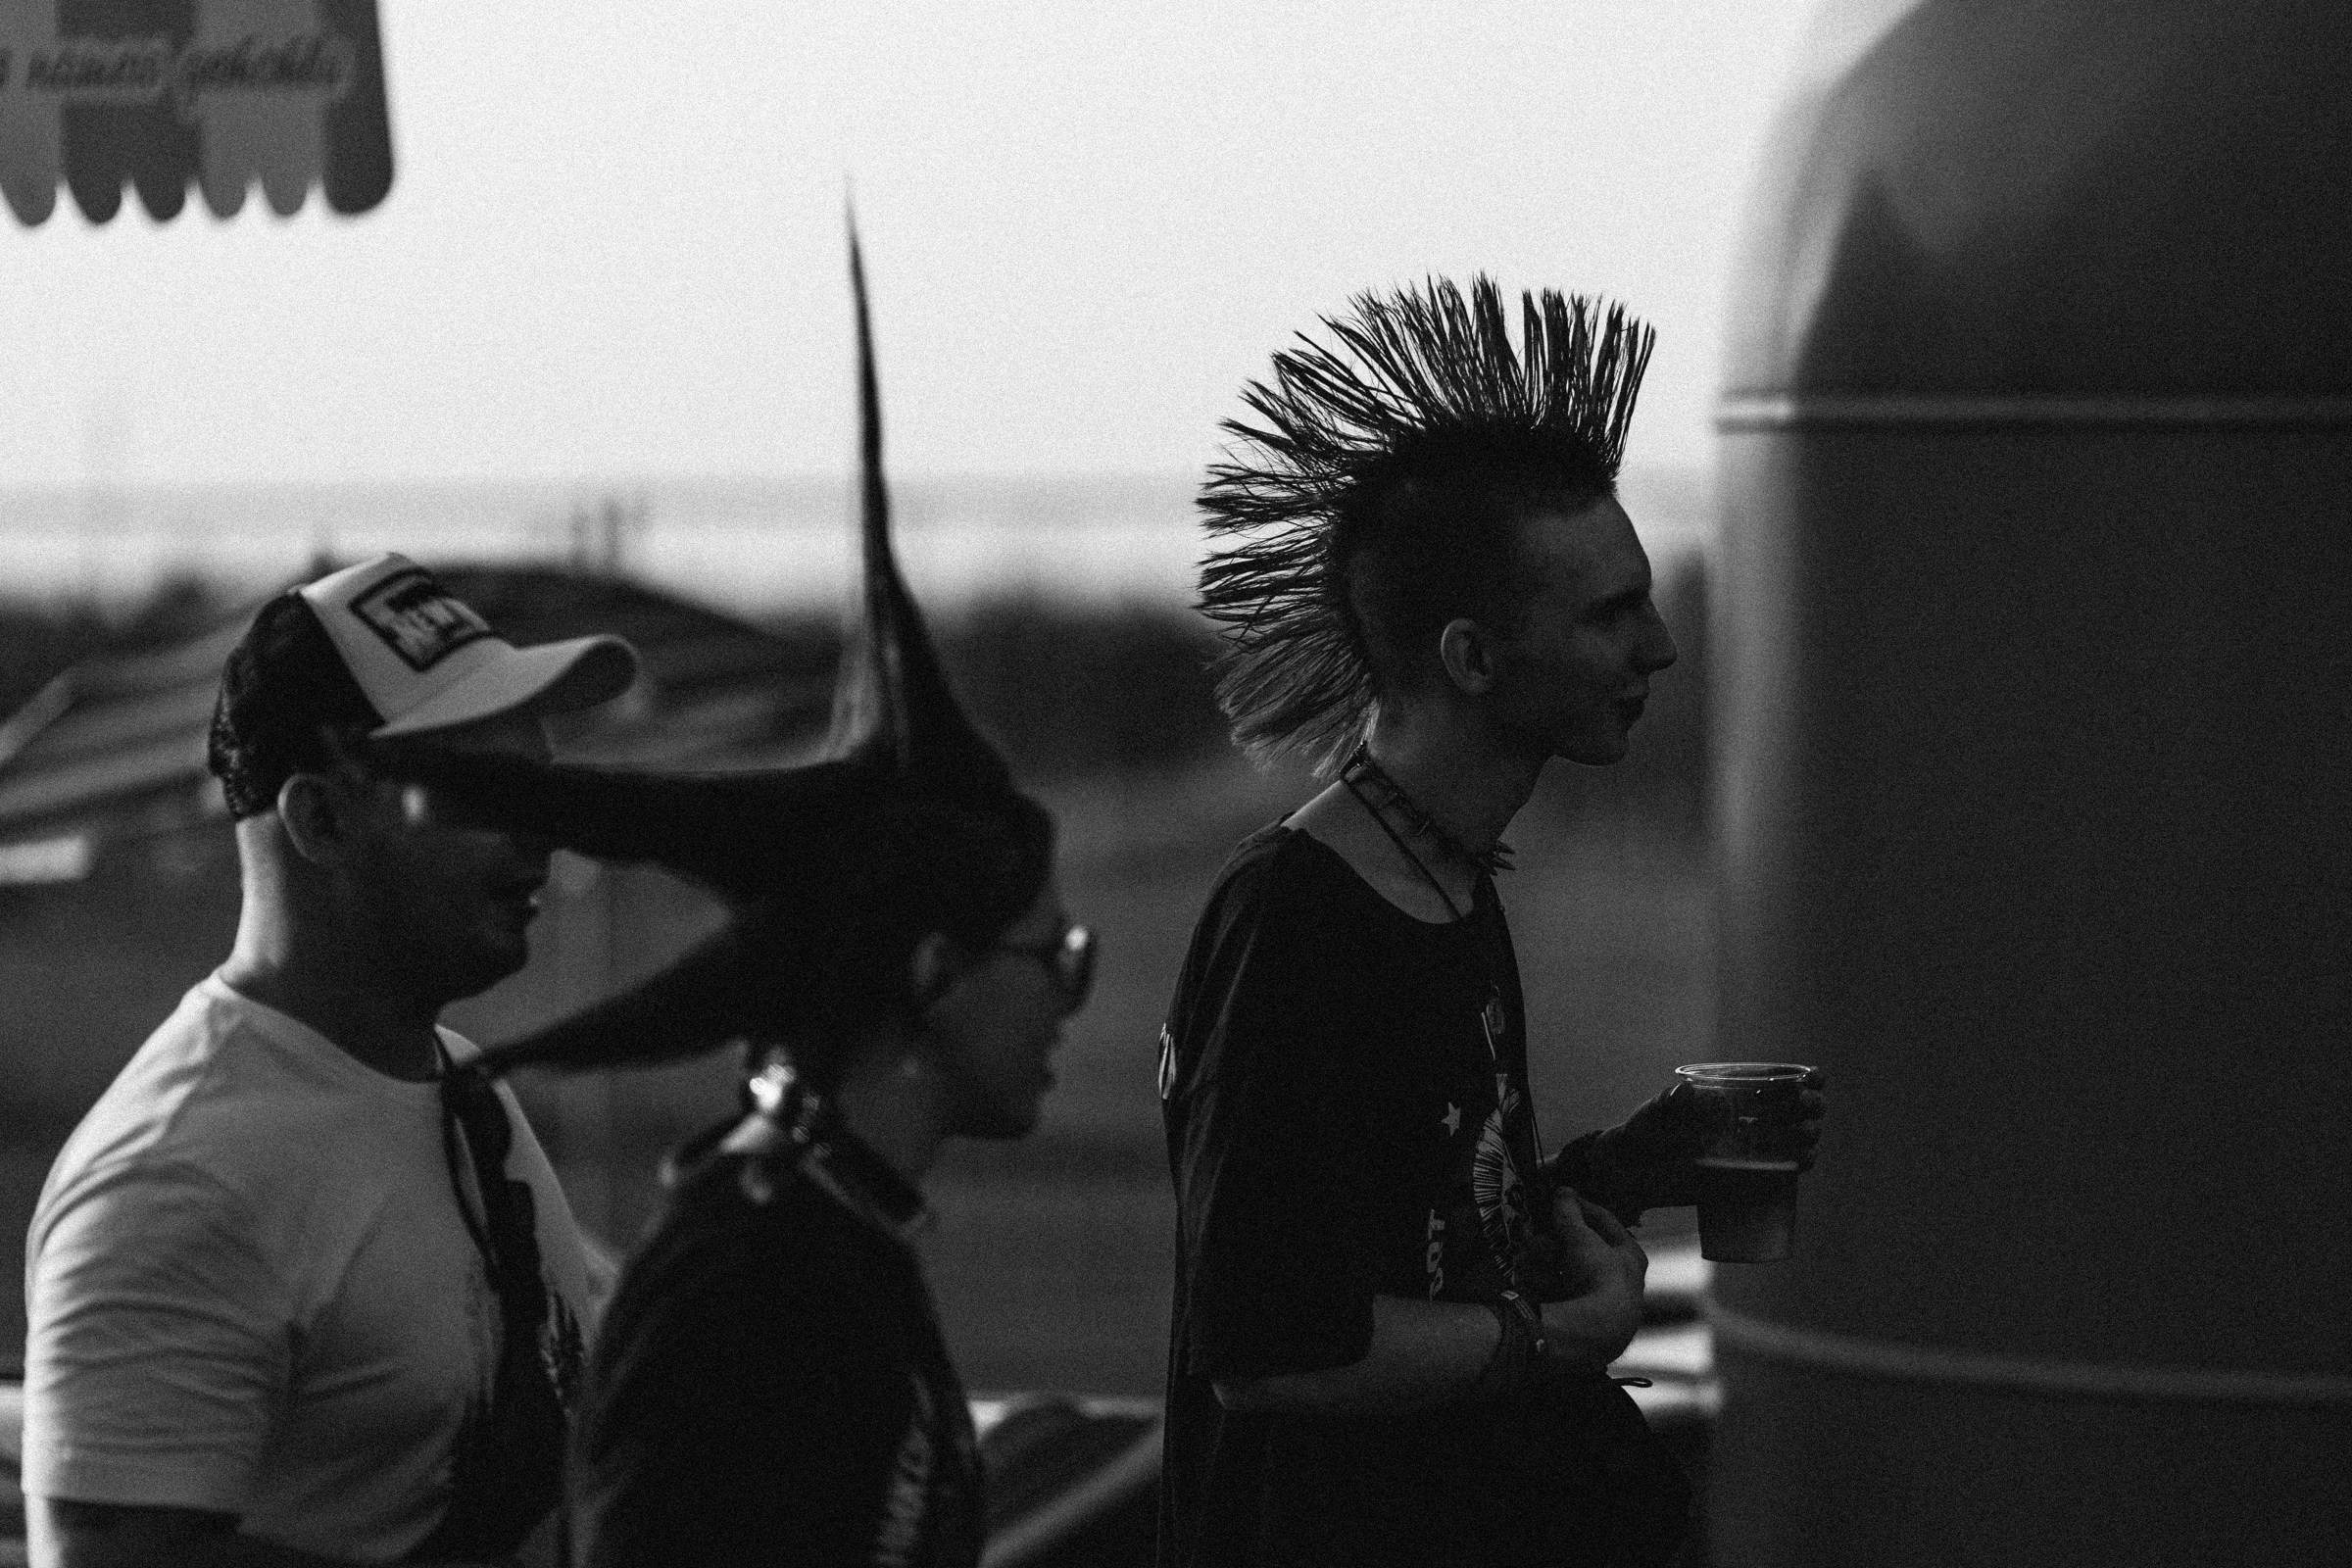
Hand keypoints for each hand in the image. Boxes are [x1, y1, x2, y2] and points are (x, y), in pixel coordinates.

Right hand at [1538, 1192, 1646, 1368]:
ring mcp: (1601, 1303)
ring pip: (1568, 1271)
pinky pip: (1559, 1292)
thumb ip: (1569, 1213)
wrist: (1594, 1331)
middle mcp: (1621, 1281)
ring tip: (1527, 1249)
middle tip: (1536, 1230)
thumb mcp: (1581, 1238)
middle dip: (1556, 1240)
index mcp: (1631, 1256)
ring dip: (1545, 1259)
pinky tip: (1529, 1275)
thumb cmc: (1598, 1277)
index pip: (1606, 1223)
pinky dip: (1543, 1281)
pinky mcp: (1581, 1322)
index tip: (1561, 1198)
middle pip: (1584, 1250)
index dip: (1582, 1207)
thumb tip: (1563, 1191)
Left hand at [1601, 1068, 1826, 1210]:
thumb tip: (1687, 1093)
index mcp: (1734, 1092)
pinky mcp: (1754, 1177)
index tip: (1811, 1079)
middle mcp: (1752, 1116)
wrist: (1636, 1174)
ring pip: (1802, 1137)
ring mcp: (1756, 1147)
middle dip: (1811, 1106)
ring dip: (1810, 1133)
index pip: (1782, 1079)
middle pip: (1802, 1107)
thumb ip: (1668, 1103)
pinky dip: (1803, 1162)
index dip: (1806, 1078)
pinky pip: (1789, 1169)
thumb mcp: (1654, 1114)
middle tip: (1802, 1108)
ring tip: (1800, 1134)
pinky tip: (1801, 1160)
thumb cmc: (1646, 1132)